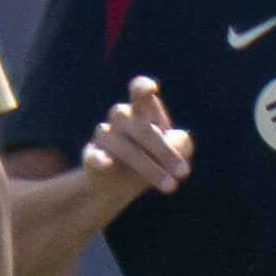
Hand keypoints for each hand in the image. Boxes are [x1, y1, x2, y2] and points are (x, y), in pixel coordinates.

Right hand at [82, 78, 192, 203]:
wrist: (117, 188)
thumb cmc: (152, 161)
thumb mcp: (175, 152)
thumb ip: (182, 143)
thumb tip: (175, 142)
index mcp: (142, 111)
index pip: (139, 90)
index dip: (142, 87)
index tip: (151, 89)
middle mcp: (122, 119)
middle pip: (140, 127)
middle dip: (164, 151)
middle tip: (184, 173)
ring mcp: (105, 137)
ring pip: (121, 144)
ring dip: (147, 165)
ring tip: (170, 186)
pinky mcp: (92, 157)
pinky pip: (93, 155)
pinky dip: (99, 159)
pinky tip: (108, 165)